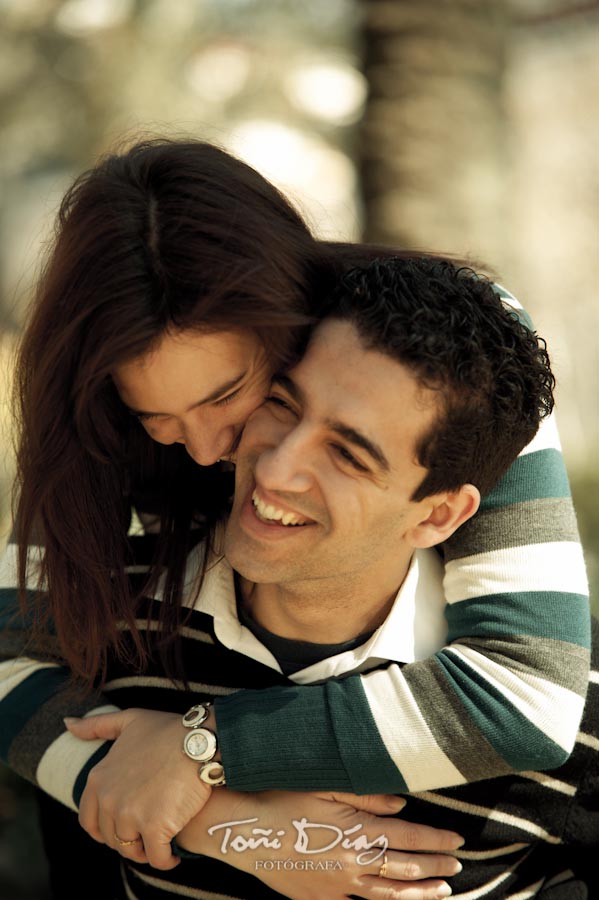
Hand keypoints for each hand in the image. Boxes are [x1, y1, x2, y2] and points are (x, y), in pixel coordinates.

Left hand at [65, 708, 211, 869]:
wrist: (199, 741)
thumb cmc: (168, 730)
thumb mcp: (129, 720)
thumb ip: (96, 726)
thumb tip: (67, 724)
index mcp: (99, 778)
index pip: (89, 821)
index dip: (106, 830)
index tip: (125, 827)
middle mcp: (109, 799)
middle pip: (112, 838)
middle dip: (129, 839)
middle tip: (148, 833)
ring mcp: (131, 814)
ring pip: (132, 850)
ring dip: (145, 851)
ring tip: (161, 844)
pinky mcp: (155, 827)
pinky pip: (156, 858)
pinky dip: (166, 860)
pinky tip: (174, 855)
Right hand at [178, 789, 462, 898]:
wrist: (241, 831)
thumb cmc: (280, 798)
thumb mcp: (323, 784)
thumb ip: (366, 795)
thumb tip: (402, 806)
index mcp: (355, 832)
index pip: (408, 838)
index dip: (436, 840)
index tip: (457, 841)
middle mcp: (352, 864)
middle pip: (404, 869)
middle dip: (434, 867)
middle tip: (456, 865)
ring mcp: (336, 887)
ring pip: (388, 896)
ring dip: (418, 894)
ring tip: (442, 892)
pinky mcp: (319, 899)